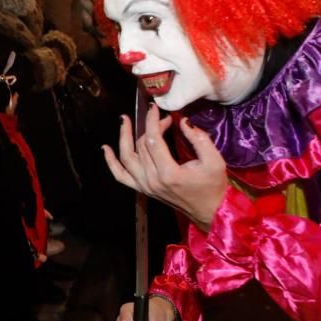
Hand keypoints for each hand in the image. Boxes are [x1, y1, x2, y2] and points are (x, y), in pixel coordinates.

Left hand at [102, 106, 226, 230]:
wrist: (209, 211)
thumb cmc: (213, 186)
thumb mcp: (214, 161)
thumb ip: (199, 139)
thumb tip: (184, 121)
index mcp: (169, 173)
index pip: (154, 141)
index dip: (153, 121)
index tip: (156, 108)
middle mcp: (152, 180)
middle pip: (142, 146)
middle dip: (150, 127)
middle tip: (163, 119)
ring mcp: (144, 186)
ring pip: (127, 158)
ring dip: (123, 137)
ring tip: (124, 120)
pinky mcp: (142, 189)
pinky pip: (120, 176)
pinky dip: (111, 162)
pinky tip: (106, 148)